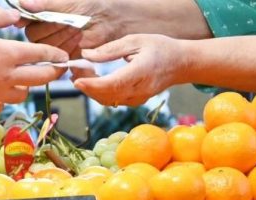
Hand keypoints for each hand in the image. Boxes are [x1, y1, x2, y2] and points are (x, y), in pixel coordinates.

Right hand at [0, 8, 68, 113]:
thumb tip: (16, 16)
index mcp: (8, 55)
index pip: (41, 55)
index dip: (55, 54)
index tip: (64, 55)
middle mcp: (7, 77)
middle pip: (40, 79)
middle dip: (54, 73)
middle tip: (59, 70)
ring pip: (23, 94)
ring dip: (27, 86)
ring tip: (24, 80)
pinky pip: (3, 105)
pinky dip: (5, 98)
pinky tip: (0, 92)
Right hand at [19, 0, 123, 55]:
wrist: (107, 20)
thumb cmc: (87, 5)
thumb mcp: (65, 1)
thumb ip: (44, 4)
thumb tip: (23, 3)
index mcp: (37, 13)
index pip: (23, 19)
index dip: (27, 20)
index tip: (31, 20)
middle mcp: (40, 29)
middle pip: (33, 35)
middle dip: (52, 27)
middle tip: (67, 21)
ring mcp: (49, 44)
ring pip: (44, 47)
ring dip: (62, 37)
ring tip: (77, 28)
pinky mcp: (59, 56)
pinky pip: (56, 57)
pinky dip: (68, 48)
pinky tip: (78, 39)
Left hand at [73, 34, 188, 106]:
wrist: (181, 64)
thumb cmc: (160, 48)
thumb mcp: (136, 41)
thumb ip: (110, 50)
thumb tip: (86, 55)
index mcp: (141, 72)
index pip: (113, 84)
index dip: (93, 85)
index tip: (77, 80)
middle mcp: (140, 90)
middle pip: (107, 95)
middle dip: (86, 86)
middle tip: (74, 71)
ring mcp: (138, 98)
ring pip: (108, 100)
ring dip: (91, 90)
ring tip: (82, 73)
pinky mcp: (135, 101)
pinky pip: (113, 100)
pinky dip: (100, 92)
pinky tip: (94, 79)